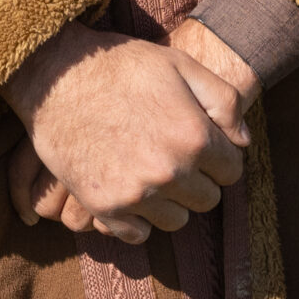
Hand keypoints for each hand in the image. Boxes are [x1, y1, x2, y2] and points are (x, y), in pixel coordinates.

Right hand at [1, 24, 250, 242]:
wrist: (55, 75)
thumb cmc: (120, 65)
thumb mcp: (179, 64)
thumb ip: (223, 100)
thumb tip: (243, 141)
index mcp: (193, 137)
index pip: (231, 172)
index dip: (218, 156)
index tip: (198, 143)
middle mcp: (170, 172)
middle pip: (207, 200)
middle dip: (197, 179)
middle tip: (172, 155)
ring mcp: (136, 193)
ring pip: (176, 221)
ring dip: (169, 201)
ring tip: (150, 170)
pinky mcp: (105, 206)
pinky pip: (139, 234)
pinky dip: (138, 219)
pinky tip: (130, 189)